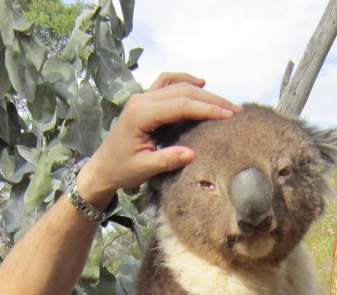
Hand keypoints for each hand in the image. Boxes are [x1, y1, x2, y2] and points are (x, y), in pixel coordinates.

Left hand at [77, 73, 240, 204]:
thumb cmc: (120, 170)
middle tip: (235, 110)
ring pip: (177, 85)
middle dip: (211, 100)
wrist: (101, 169)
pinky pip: (166, 82)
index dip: (207, 109)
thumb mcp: (144, 169)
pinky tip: (199, 83)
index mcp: (141, 115)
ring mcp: (141, 98)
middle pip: (183, 91)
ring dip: (202, 92)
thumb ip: (167, 159)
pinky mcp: (143, 101)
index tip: (228, 116)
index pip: (181, 105)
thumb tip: (193, 153)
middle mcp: (141, 100)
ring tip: (223, 103)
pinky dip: (183, 80)